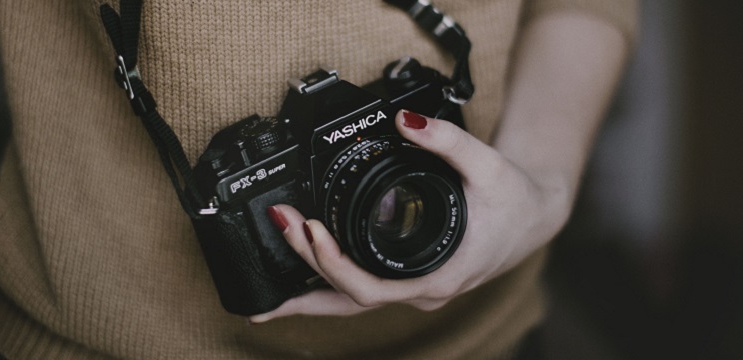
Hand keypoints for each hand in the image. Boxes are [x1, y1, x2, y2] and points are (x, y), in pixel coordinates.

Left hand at [249, 109, 571, 322]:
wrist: (533, 216)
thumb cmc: (514, 200)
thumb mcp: (488, 164)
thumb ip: (447, 140)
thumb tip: (405, 121)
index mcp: (439, 275)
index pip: (371, 288)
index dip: (334, 264)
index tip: (309, 230)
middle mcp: (422, 291)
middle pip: (351, 300)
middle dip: (307, 272)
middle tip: (280, 226)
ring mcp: (414, 289)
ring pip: (353, 304)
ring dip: (311, 293)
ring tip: (266, 298)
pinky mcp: (409, 279)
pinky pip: (362, 292)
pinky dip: (329, 287)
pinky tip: (303, 280)